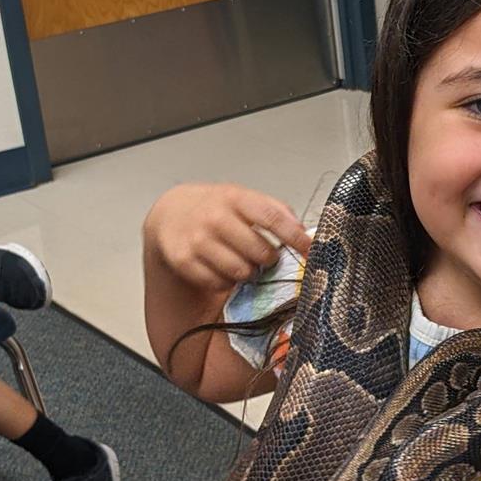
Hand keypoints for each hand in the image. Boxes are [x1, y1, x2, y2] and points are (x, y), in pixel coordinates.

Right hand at [143, 183, 310, 293]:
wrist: (171, 212)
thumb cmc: (214, 207)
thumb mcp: (244, 198)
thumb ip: (275, 211)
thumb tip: (303, 231)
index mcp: (235, 198)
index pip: (272, 218)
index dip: (295, 236)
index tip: (309, 249)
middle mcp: (215, 218)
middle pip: (260, 251)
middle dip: (269, 258)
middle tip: (265, 255)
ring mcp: (198, 240)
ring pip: (241, 271)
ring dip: (249, 271)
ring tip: (243, 260)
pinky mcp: (184, 261)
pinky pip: (220, 282)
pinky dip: (227, 280)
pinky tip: (223, 267)